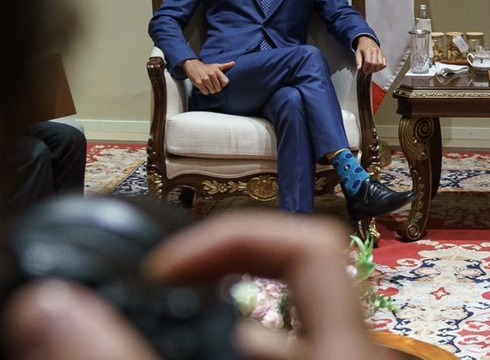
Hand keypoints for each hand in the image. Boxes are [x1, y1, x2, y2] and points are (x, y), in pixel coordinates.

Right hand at [2, 212, 384, 359]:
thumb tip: (51, 312)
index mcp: (341, 356)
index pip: (307, 248)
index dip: (232, 237)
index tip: (164, 267)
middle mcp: (343, 359)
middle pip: (266, 301)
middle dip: (189, 305)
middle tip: (125, 314)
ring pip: (256, 342)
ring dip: (188, 342)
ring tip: (127, 341)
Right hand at [182, 58, 234, 94]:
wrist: (193, 65)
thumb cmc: (206, 67)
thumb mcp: (216, 66)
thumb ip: (226, 66)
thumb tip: (234, 63)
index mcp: (217, 71)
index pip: (226, 82)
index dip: (223, 85)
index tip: (220, 84)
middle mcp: (211, 74)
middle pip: (219, 88)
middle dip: (216, 88)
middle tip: (213, 85)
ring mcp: (205, 79)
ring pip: (212, 91)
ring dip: (210, 90)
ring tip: (208, 85)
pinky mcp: (199, 83)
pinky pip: (205, 92)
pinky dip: (205, 91)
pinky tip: (204, 86)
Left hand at [354, 36, 385, 74]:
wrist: (367, 41)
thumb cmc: (362, 48)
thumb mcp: (357, 53)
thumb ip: (358, 61)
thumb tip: (359, 68)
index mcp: (368, 50)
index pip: (368, 61)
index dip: (366, 67)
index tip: (363, 70)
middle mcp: (375, 50)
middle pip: (375, 64)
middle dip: (370, 70)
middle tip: (367, 72)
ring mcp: (380, 52)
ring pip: (381, 64)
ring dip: (376, 70)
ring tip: (371, 70)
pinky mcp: (383, 54)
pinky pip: (384, 63)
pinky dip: (381, 68)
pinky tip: (376, 68)